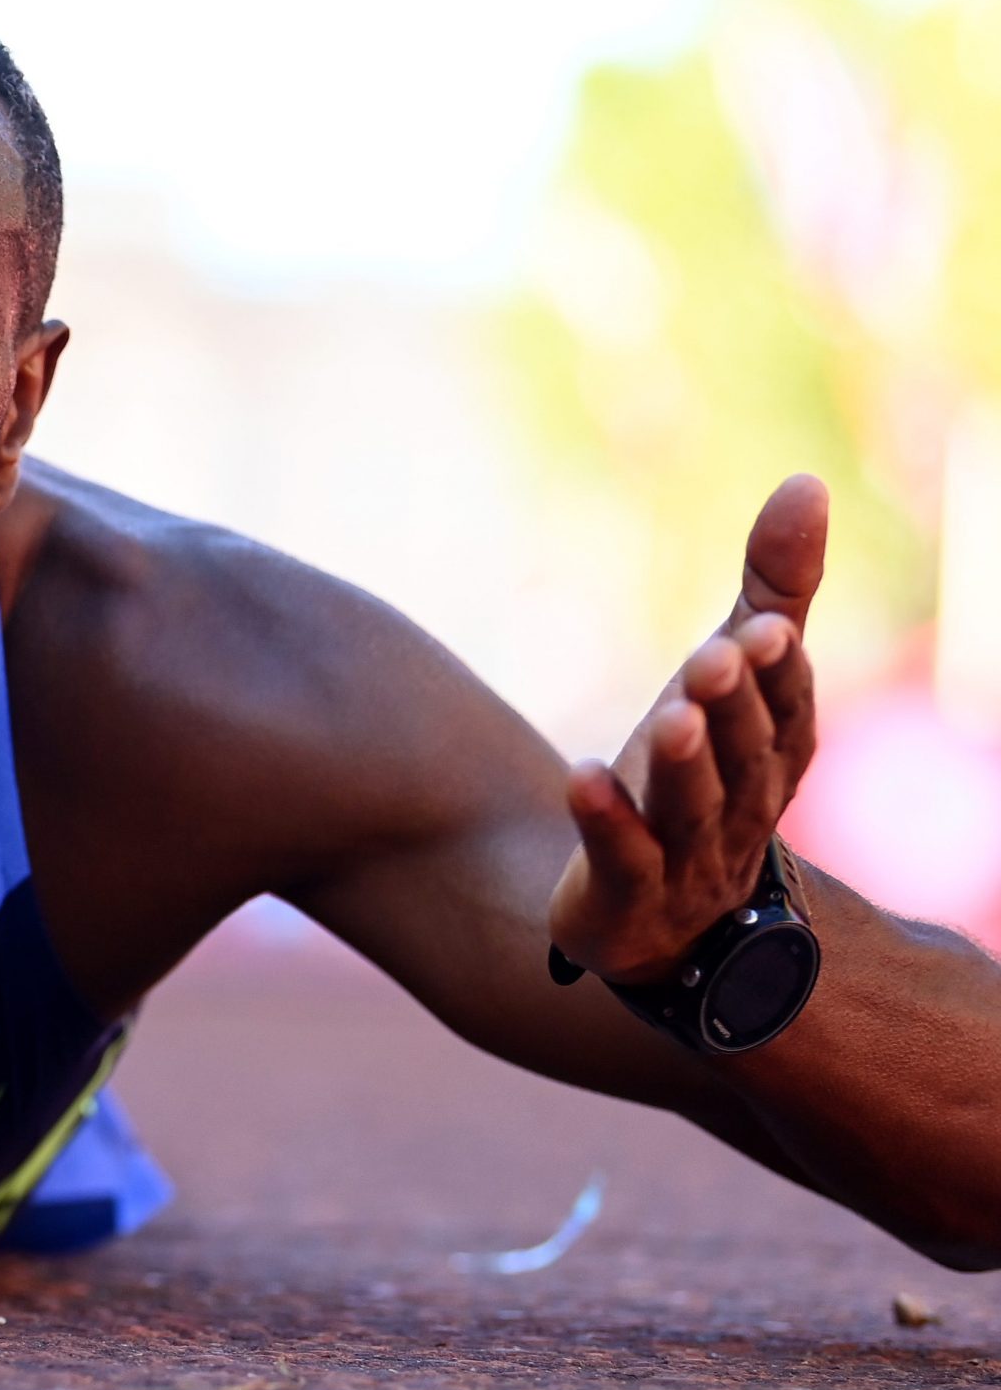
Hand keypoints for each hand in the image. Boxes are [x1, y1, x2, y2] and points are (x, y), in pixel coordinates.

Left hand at [547, 475, 826, 985]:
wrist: (648, 906)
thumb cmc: (701, 772)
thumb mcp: (732, 679)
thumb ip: (771, 590)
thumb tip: (808, 483)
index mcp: (775, 754)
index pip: (788, 712)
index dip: (778, 674)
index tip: (764, 626)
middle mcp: (742, 807)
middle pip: (745, 757)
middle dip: (735, 706)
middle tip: (717, 654)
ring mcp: (688, 858)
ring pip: (691, 810)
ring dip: (684, 764)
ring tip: (671, 716)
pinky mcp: (627, 896)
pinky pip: (623, 860)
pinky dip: (606, 822)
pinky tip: (582, 777)